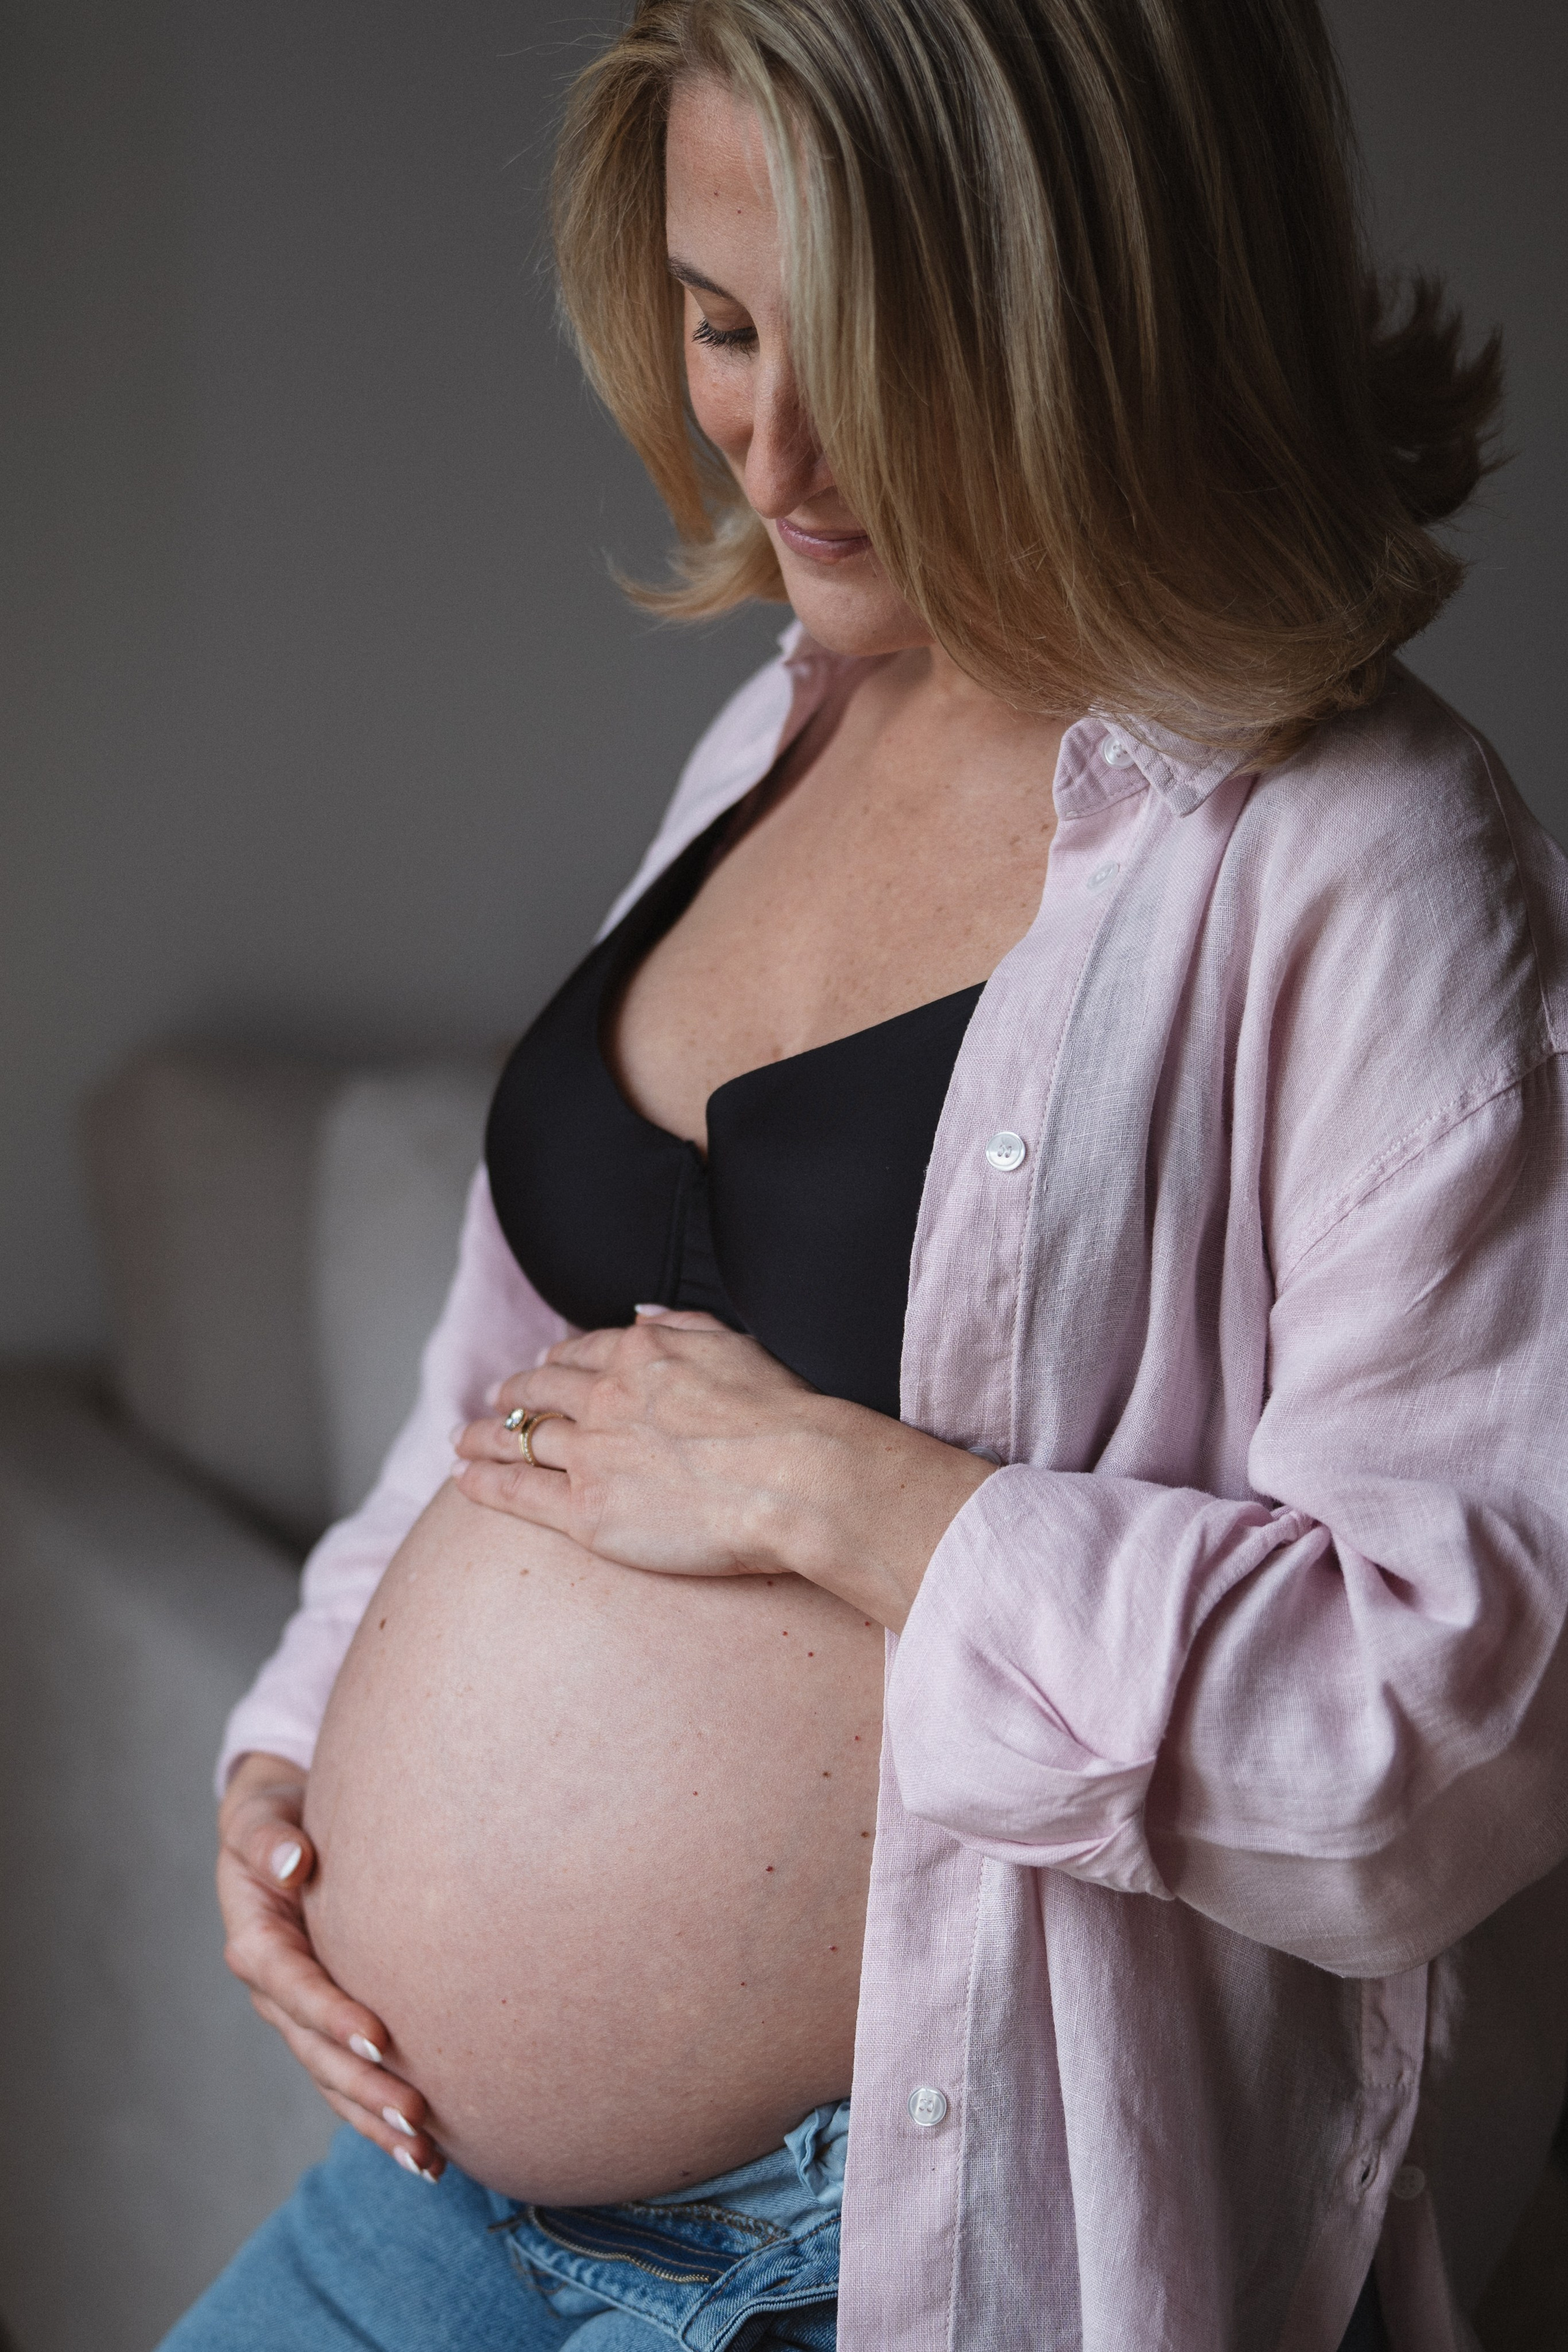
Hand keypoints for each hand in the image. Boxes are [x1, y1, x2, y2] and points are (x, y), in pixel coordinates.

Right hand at [217, 1753, 443, 2181]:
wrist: (284, 1834)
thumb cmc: (277, 1818)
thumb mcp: (260, 1818)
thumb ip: (270, 1840)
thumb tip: (293, 1862)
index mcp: (257, 1940)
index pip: (292, 1984)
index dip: (329, 2014)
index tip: (378, 2039)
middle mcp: (275, 1989)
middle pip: (316, 2050)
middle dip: (364, 2088)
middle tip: (417, 2116)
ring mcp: (299, 2015)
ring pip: (334, 2080)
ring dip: (376, 2121)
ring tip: (426, 2160)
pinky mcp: (326, 2025)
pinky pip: (351, 2079)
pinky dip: (380, 2117)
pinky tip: (425, 2153)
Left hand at [452, 1310, 994, 1629]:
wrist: (796, 1476)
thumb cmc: (786, 1415)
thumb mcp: (735, 1344)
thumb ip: (683, 1326)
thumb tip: (642, 1315)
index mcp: (641, 1352)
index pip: (582, 1352)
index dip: (558, 1361)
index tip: (545, 1368)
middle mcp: (605, 1396)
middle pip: (540, 1391)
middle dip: (513, 1394)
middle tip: (495, 1400)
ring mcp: (591, 1453)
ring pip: (520, 1437)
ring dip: (486, 1435)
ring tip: (465, 1439)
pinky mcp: (586, 1510)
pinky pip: (518, 1491)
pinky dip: (483, 1479)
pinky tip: (463, 1477)